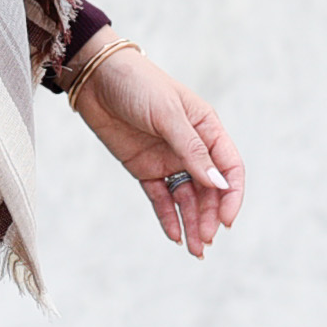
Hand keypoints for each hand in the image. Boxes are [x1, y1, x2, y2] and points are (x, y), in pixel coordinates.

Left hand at [68, 32, 244, 257]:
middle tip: (205, 241)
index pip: (229, 166)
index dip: (231, 195)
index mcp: (206, 128)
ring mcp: (167, 158)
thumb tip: (218, 183)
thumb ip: (191, 150)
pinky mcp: (144, 168)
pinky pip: (161, 197)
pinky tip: (174, 236)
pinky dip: (168, 217)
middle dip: (210, 216)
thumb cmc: (137, 84)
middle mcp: (191, 146)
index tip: (226, 220)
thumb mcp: (167, 114)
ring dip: (192, 223)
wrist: (95, 77)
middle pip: (209, 189)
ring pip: (187, 198)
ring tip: (195, 250)